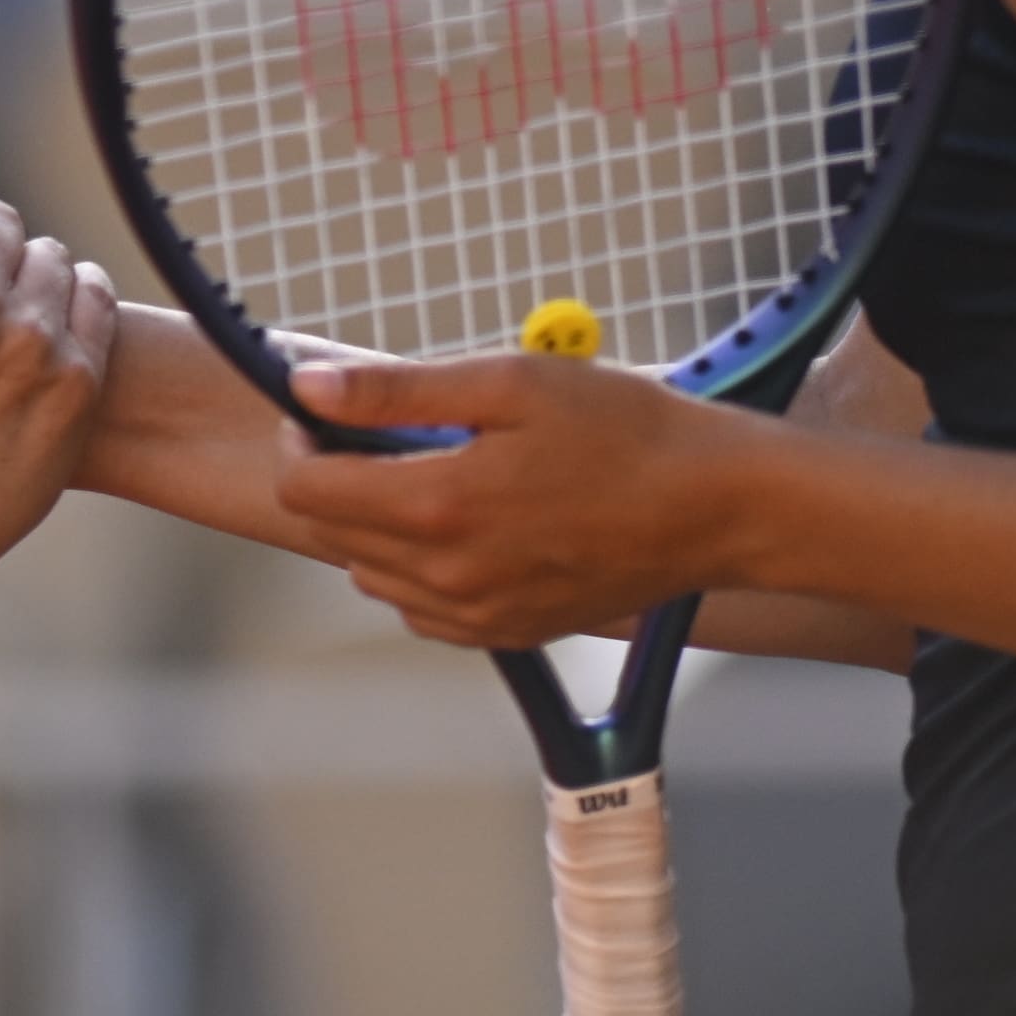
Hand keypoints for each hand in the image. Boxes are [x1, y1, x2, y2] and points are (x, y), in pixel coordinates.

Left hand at [267, 348, 775, 651]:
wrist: (714, 505)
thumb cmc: (625, 431)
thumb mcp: (510, 381)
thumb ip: (397, 390)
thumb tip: (309, 388)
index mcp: (437, 507)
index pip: (307, 491)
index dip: (301, 443)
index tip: (322, 413)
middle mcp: (446, 576)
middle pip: (330, 534)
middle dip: (334, 478)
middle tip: (379, 431)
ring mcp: (476, 615)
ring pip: (371, 575)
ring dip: (374, 524)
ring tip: (431, 472)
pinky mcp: (506, 634)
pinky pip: (421, 609)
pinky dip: (417, 568)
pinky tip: (463, 523)